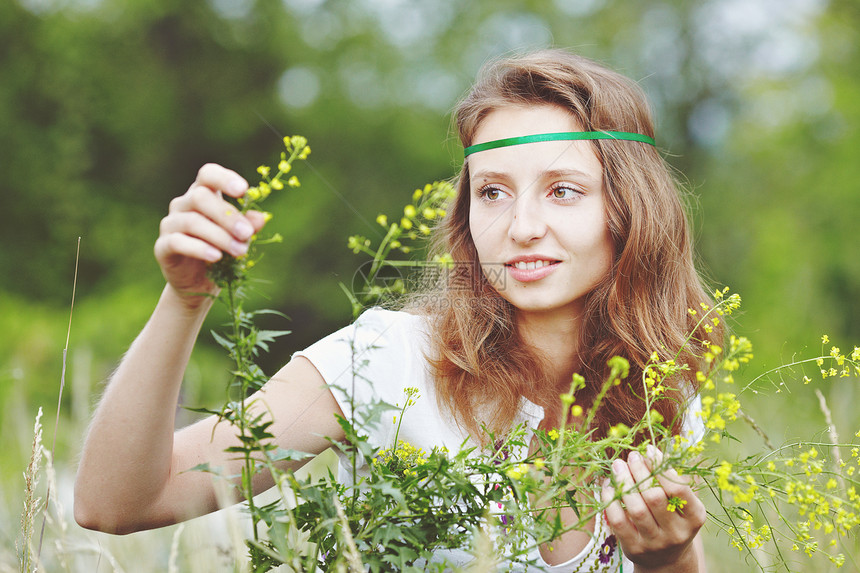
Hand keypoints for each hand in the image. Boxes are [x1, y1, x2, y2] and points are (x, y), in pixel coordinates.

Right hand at [154, 164, 265, 301]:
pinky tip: (216, 256)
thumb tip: (260, 217)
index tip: (243, 190)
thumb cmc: (221, 251)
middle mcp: (183, 204)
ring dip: (220, 236)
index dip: (224, 178)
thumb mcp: (238, 238)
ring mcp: (170, 224)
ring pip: (192, 221)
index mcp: (202, 194)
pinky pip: (178, 242)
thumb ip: (248, 226)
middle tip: (247, 233)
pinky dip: (199, 249)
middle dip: (227, 215)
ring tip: (240, 250)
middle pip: (200, 197)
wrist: (199, 282)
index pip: (208, 175)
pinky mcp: (162, 246)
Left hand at [602, 444, 704, 571]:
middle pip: (654, 497)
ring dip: (623, 482)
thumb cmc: (674, 520)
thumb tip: (650, 452)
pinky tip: (609, 487)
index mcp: (694, 517)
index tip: (648, 449)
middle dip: (639, 471)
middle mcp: (677, 532)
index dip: (660, 466)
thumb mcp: (683, 504)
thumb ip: (671, 480)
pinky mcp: (634, 548)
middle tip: (631, 456)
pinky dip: (611, 500)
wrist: (666, 559)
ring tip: (618, 466)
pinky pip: (619, 521)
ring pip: (636, 508)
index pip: (677, 488)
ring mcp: (655, 543)